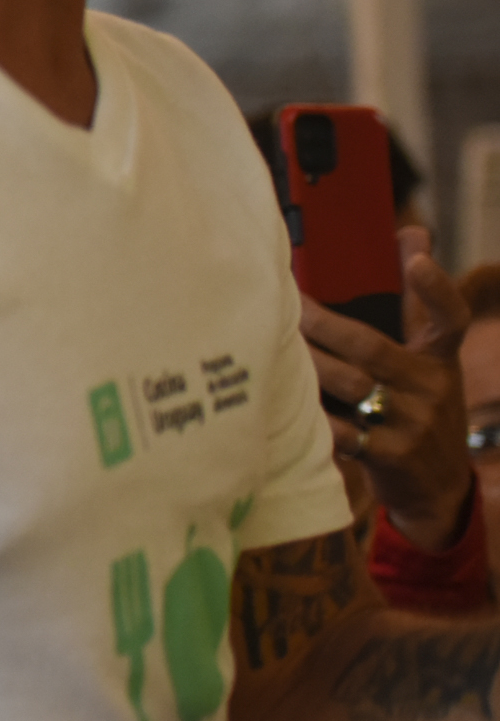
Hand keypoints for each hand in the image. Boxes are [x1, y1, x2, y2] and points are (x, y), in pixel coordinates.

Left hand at [305, 227, 472, 550]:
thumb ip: (412, 304)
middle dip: (323, 324)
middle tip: (285, 305)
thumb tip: (413, 231)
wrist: (438, 489)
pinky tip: (281, 401)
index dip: (436, 287)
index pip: (450, 318)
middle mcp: (432, 388)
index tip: (415, 258)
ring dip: (306, 365)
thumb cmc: (417, 407)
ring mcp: (412, 424)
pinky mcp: (390, 455)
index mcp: (439, 359)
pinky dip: (310, 416)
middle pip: (371, 347)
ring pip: (350, 385)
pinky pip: (341, 430)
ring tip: (271, 345)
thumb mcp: (427, 361)